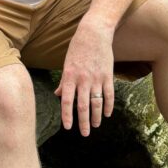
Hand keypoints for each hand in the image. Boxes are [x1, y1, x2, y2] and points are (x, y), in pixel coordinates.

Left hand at [54, 19, 115, 135]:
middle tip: (85, 134)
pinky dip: (108, 106)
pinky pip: (109, 95)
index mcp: (70, 76)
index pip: (67, 101)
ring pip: (97, 103)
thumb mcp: (67, 63)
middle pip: (83, 106)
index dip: (67, 115)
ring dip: (97, 117)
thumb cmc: (77, 48)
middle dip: (83, 122)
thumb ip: (64, 81)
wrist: (94, 33)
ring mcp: (97, 78)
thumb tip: (58, 94)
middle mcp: (83, 79)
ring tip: (96, 125)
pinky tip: (107, 114)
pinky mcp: (108, 75)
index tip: (68, 127)